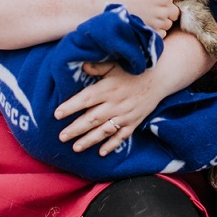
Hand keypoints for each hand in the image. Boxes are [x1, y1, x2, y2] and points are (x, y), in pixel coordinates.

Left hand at [53, 30, 212, 155]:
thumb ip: (98, 67)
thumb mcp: (115, 64)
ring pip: (104, 131)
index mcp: (108, 88)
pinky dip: (112, 145)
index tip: (57, 114)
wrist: (159, 78)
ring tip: (75, 147)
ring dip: (89, 140)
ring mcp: (125, 115)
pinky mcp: (134, 122)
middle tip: (61, 137)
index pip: (86, 99)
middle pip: (92, 119)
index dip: (71, 106)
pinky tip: (101, 152)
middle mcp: (116, 104)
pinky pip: (122, 136)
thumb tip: (81, 65)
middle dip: (75, 129)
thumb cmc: (133, 70)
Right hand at [109, 0, 188, 35]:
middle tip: (157, 3)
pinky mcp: (152, 32)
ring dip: (164, 18)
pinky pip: (162, 32)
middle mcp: (165, 7)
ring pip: (170, 22)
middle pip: (177, 9)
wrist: (108, 1)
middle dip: (170, 6)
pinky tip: (147, 21)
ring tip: (150, 12)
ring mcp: (159, 21)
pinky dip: (157, 28)